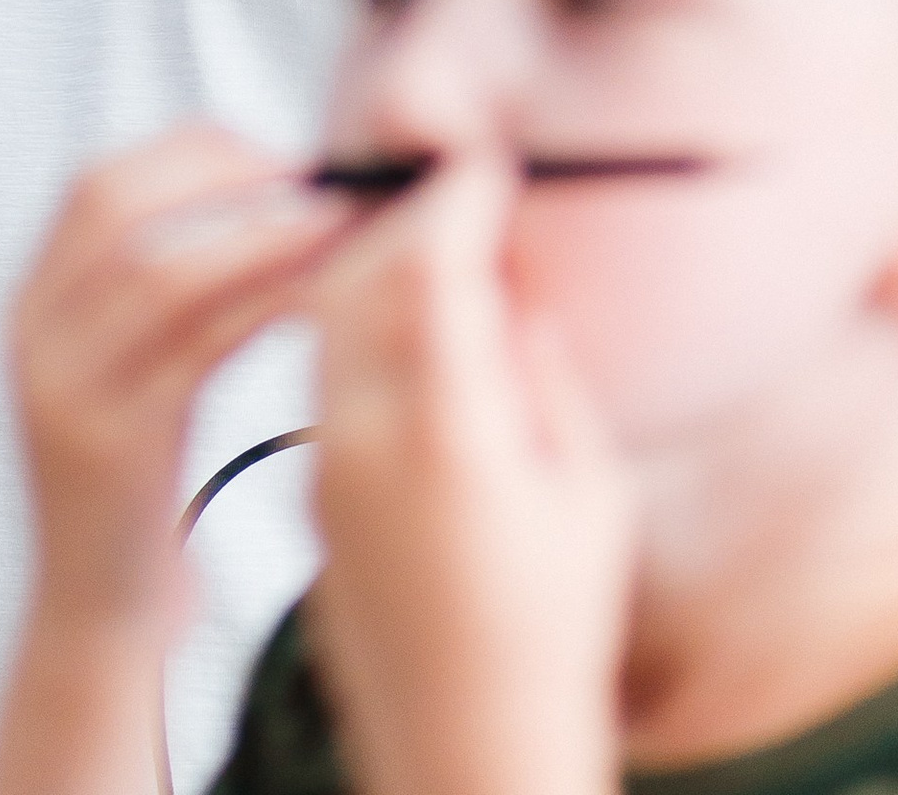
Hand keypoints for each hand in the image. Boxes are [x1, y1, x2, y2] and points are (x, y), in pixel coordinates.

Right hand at [10, 125, 353, 640]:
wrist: (100, 610)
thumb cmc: (140, 478)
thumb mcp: (125, 364)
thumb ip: (162, 281)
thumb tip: (265, 187)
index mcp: (30, 302)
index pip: (96, 182)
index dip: (189, 154)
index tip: (277, 155)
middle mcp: (30, 334)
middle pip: (116, 204)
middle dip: (223, 178)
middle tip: (315, 180)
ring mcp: (60, 389)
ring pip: (158, 269)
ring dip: (258, 231)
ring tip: (335, 222)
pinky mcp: (109, 445)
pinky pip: (194, 347)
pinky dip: (262, 303)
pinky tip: (318, 293)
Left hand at [311, 156, 629, 794]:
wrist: (464, 747)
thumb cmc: (552, 633)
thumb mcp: (587, 491)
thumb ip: (544, 370)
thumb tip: (512, 284)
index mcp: (451, 438)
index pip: (432, 267)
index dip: (458, 198)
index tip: (486, 162)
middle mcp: (369, 439)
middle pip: (359, 272)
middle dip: (406, 213)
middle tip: (455, 186)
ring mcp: (326, 463)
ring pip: (327, 313)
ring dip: (368, 258)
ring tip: (427, 241)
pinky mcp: (310, 487)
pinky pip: (319, 366)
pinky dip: (351, 318)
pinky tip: (396, 318)